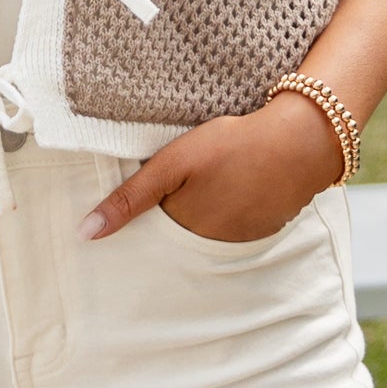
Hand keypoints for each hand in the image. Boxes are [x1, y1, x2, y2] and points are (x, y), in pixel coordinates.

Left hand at [83, 94, 342, 243]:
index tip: (150, 195)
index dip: (145, 214)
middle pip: (179, 233)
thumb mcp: (174, 163)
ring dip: (205, 211)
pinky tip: (236, 185)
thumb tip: (85, 234)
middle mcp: (211, 246)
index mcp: (184, 230)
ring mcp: (242, 240)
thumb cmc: (233, 145)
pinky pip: (236, 226)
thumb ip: (130, 198)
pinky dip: (231, 210)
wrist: (302, 142)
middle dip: (175, 213)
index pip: (151, 233)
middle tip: (189, 180)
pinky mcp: (265, 229)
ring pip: (208, 230)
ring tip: (214, 179)